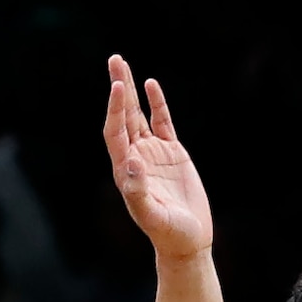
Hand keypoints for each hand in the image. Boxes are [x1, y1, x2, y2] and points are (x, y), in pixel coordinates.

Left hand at [98, 54, 210, 261]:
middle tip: (115, 59)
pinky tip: (152, 85)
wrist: (187, 241)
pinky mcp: (172, 153)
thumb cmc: (168, 233)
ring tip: (124, 64)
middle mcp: (135, 157)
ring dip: (133, 91)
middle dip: (119, 87)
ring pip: (140, 115)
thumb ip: (139, 192)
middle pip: (124, 116)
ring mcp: (153, 153)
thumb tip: (132, 163)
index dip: (116, 108)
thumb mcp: (152, 216)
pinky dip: (157, 104)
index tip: (118, 86)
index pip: (115, 131)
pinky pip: (162, 122)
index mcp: (125, 170)